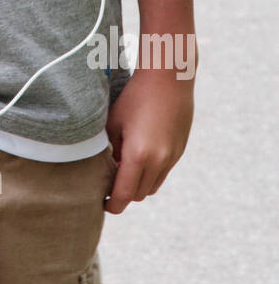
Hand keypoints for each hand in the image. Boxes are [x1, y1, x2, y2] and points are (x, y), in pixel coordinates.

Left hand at [103, 66, 194, 213]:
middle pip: (139, 194)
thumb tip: (107, 171)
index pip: (125, 195)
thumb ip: (109, 152)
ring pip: (153, 186)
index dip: (113, 205)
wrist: (168, 78)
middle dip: (124, 195)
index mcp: (139, 156)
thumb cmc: (135, 97)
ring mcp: (173, 156)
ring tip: (124, 171)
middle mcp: (159, 161)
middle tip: (109, 186)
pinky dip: (151, 173)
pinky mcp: (180, 150)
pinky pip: (164, 172)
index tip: (103, 205)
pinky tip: (140, 157)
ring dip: (139, 185)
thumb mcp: (113, 123)